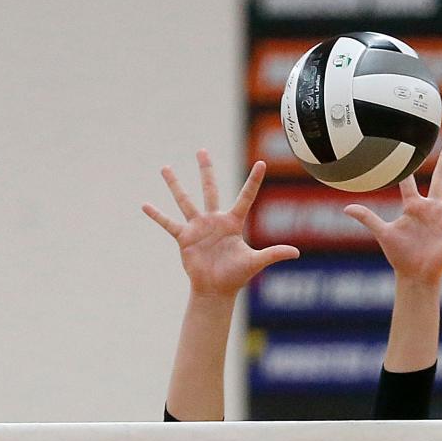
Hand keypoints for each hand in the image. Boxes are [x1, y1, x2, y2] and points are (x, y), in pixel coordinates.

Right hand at [143, 150, 298, 296]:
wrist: (215, 290)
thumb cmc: (235, 276)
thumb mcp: (255, 262)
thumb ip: (274, 253)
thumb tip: (296, 253)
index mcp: (233, 223)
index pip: (246, 197)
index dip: (254, 181)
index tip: (262, 164)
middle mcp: (214, 220)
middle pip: (210, 189)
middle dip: (206, 170)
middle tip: (202, 150)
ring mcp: (198, 228)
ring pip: (185, 201)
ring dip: (175, 185)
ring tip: (165, 168)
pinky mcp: (184, 238)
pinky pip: (168, 224)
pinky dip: (157, 215)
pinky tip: (145, 205)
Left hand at [343, 139, 441, 284]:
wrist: (414, 274)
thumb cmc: (399, 255)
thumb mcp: (383, 233)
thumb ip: (368, 218)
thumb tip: (346, 208)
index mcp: (414, 206)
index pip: (410, 181)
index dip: (409, 167)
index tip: (410, 145)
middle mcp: (432, 207)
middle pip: (441, 178)